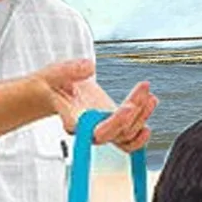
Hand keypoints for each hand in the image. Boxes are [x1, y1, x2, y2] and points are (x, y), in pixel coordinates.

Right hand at [32, 60, 157, 152]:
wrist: (54, 89)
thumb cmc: (52, 85)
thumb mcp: (54, 73)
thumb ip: (69, 71)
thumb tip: (88, 67)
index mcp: (74, 121)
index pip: (95, 131)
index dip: (114, 123)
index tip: (128, 107)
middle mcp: (90, 130)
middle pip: (116, 134)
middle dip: (134, 115)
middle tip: (143, 94)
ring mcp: (103, 128)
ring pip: (127, 133)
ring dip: (142, 114)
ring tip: (147, 93)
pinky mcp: (113, 123)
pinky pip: (131, 133)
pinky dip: (143, 122)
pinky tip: (149, 103)